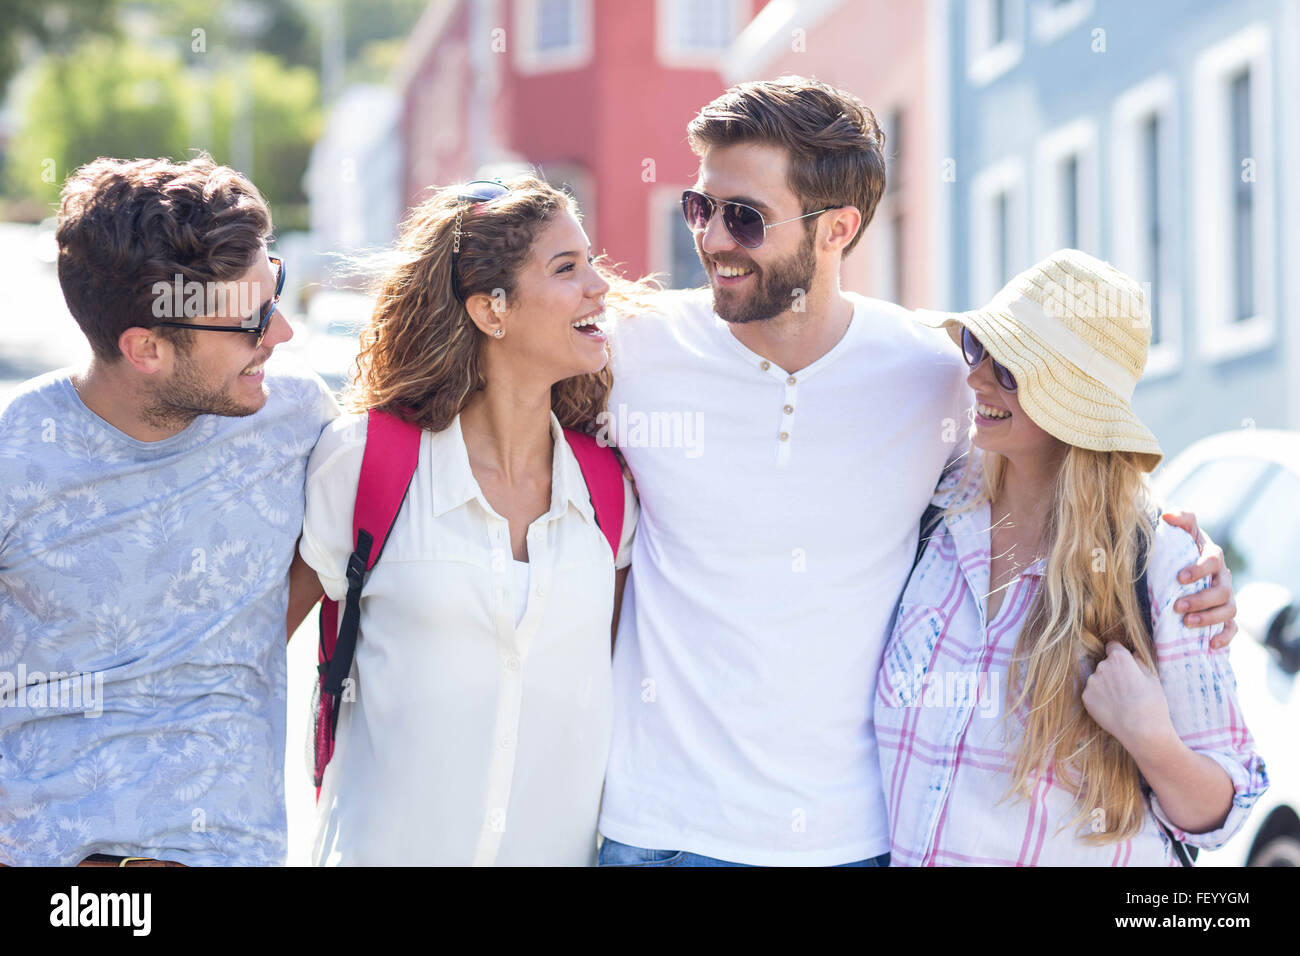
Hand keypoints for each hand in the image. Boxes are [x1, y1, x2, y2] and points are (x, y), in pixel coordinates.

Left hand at [1081, 640, 1175, 758]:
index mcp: (1119, 658)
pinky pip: (1092, 693)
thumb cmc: (1152, 704)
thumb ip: (1139, 661)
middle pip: (1105, 664)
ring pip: (1098, 679)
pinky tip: (1112, 708)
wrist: (1142, 731)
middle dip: (1113, 672)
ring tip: (1120, 701)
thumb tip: (1132, 653)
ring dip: (1105, 685)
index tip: (1124, 664)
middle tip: (1126, 689)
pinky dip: (1099, 698)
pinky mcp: (1085, 697)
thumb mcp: (1152, 678)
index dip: (1120, 655)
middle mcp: (1102, 666)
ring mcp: (1092, 682)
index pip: (1113, 647)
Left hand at [1161, 509, 1236, 648]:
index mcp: (1211, 557)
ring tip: (1187, 623)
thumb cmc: (1179, 552)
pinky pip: (1231, 629)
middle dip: (1200, 600)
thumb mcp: (1179, 534)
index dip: (1199, 569)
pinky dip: (1224, 637)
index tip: (1179, 577)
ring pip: (1228, 610)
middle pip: (1221, 591)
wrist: (1180, 572)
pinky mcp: (1224, 617)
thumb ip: (1179, 520)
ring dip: (1209, 618)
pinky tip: (1210, 645)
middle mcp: (1222, 578)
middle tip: (1177, 606)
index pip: (1213, 560)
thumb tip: (1167, 515)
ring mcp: (1225, 599)